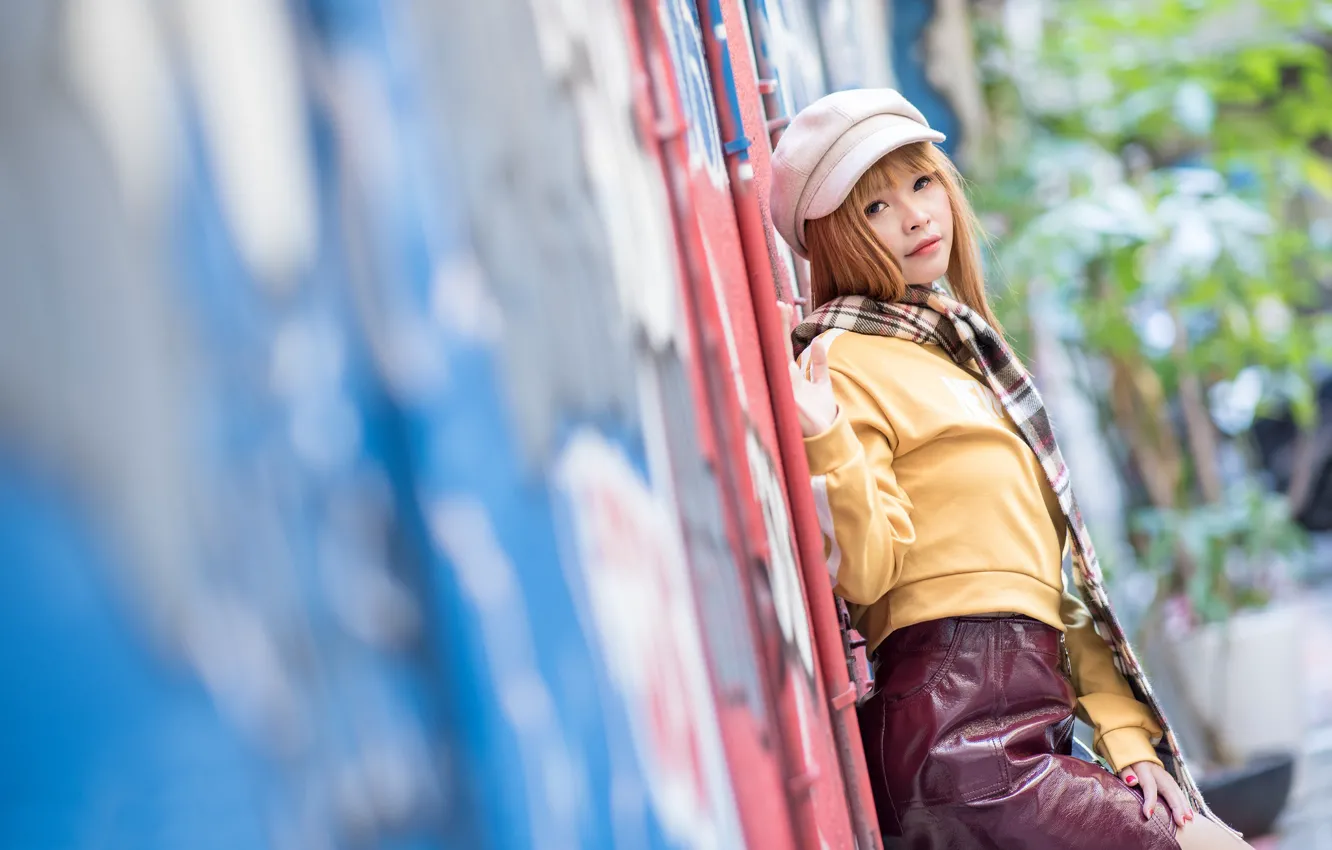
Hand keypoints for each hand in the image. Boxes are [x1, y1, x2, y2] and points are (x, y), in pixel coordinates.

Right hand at [778, 302, 837, 437]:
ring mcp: (785, 391)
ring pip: (777, 363)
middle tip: (777, 304)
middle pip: (777, 349)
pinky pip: (779, 387)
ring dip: (775, 342)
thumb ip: (818, 364)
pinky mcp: (790, 404)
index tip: (782, 304)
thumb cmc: (820, 412)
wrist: (826, 437)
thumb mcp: (822, 384)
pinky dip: (770, 373)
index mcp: (791, 376)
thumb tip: (819, 342)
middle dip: (777, 327)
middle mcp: (784, 381)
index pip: (783, 345)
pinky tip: (760, 355)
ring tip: (775, 319)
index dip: (782, 325)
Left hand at [1120, 761, 1193, 827]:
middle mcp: (1158, 773)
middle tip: (1181, 822)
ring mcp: (1166, 776)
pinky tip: (1189, 813)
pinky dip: (1184, 803)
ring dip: (1184, 806)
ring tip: (1189, 819)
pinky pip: (1178, 792)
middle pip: (1169, 790)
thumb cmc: (1127, 763)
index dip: (1150, 801)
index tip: (1148, 815)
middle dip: (1176, 806)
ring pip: (1177, 791)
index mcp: (1144, 770)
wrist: (1135, 750)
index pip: (1149, 786)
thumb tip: (1132, 781)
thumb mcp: (1122, 765)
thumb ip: (1125, 773)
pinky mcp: (1169, 780)